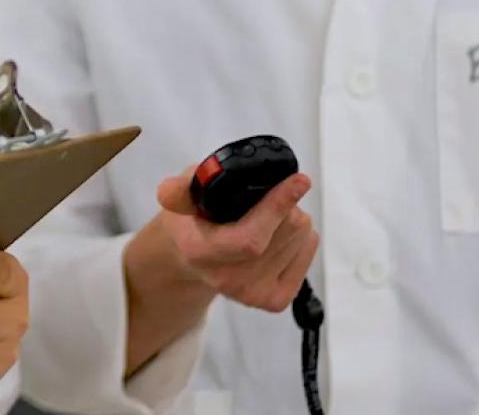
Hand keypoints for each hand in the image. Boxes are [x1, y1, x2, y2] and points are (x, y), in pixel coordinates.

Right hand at [152, 168, 318, 311]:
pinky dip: (302, 235)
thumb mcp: (183, 197)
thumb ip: (181, 190)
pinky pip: (308, 250)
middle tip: (268, 194)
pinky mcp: (275, 299)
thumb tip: (170, 190)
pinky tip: (280, 234)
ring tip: (267, 217)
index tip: (298, 181)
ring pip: (300, 236)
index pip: (249, 239)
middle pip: (285, 231)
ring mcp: (253, 293)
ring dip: (292, 217)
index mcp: (200, 252)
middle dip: (286, 203)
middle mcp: (226, 279)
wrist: (197, 260)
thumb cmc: (194, 221)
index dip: (277, 208)